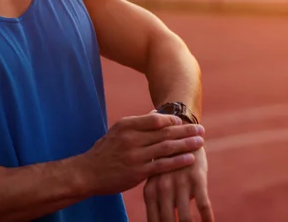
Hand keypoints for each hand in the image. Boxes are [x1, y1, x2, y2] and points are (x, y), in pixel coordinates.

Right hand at [77, 113, 205, 195]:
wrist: (87, 173)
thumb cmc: (105, 151)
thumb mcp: (117, 132)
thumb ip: (137, 125)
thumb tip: (156, 115)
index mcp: (126, 125)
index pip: (155, 119)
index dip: (172, 119)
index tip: (183, 120)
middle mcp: (131, 138)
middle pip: (164, 132)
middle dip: (185, 130)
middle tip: (201, 129)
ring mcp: (135, 155)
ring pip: (166, 147)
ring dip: (186, 144)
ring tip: (200, 142)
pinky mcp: (137, 172)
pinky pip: (162, 165)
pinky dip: (178, 161)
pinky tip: (190, 159)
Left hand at [144, 146, 213, 221]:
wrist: (182, 136)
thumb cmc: (169, 164)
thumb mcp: (157, 181)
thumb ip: (157, 202)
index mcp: (150, 191)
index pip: (153, 221)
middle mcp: (163, 188)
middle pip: (168, 221)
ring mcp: (179, 182)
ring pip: (185, 218)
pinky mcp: (197, 177)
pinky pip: (203, 205)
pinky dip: (207, 218)